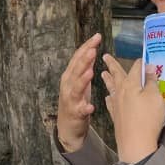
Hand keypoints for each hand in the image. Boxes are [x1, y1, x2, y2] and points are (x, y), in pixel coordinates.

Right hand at [57, 33, 101, 151]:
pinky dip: (85, 108)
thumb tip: (91, 50)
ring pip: (76, 87)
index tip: (97, 37)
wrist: (67, 127)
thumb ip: (84, 67)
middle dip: (84, 59)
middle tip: (93, 49)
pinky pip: (80, 110)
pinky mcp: (75, 113)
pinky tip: (91, 107)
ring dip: (83, 80)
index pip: (78, 57)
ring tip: (90, 72)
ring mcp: (70, 99)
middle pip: (76, 69)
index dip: (87, 47)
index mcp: (70, 76)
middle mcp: (68, 85)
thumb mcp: (79, 81)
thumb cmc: (75, 101)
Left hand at [100, 54, 163, 163]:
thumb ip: (151, 81)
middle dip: (113, 65)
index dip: (141, 62)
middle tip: (105, 56)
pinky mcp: (116, 115)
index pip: (136, 68)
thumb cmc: (147, 119)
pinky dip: (110, 97)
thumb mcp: (155, 96)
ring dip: (108, 79)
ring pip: (111, 87)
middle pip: (117, 75)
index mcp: (131, 84)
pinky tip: (108, 97)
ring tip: (102, 72)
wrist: (135, 144)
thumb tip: (149, 67)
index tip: (143, 58)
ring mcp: (116, 104)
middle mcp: (121, 91)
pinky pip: (110, 102)